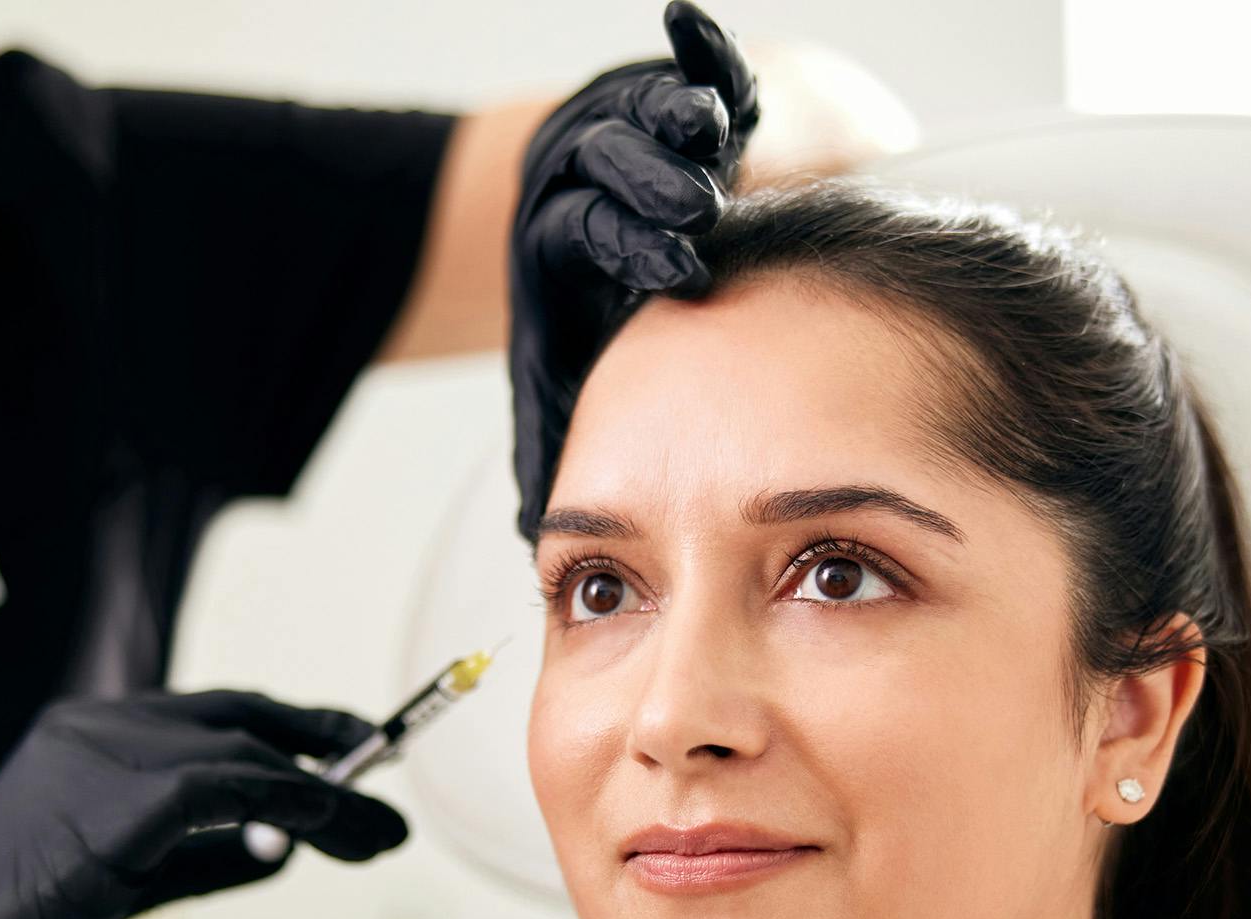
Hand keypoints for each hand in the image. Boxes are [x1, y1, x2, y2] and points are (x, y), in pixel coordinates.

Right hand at [0, 690, 406, 918]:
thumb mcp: (127, 883)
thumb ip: (205, 855)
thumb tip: (289, 846)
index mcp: (88, 733)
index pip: (214, 715)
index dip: (290, 730)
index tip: (350, 752)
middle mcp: (96, 725)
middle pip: (240, 716)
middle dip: (324, 740)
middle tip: (385, 771)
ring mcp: (99, 755)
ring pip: (245, 753)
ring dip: (328, 795)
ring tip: (382, 834)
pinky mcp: (113, 804)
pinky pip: (229, 789)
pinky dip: (292, 804)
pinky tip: (334, 826)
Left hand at [509, 0, 759, 536]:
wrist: (616, 250)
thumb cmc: (609, 342)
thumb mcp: (572, 392)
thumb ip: (561, 444)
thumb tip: (541, 536)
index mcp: (568, 248)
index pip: (589, 235)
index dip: (625, 244)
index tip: (677, 272)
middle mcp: (597, 184)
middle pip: (616, 171)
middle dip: (654, 189)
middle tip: (696, 211)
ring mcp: (637, 138)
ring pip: (650, 121)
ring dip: (677, 126)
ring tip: (709, 135)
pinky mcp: (688, 104)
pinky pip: (696, 71)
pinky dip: (703, 54)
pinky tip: (692, 30)